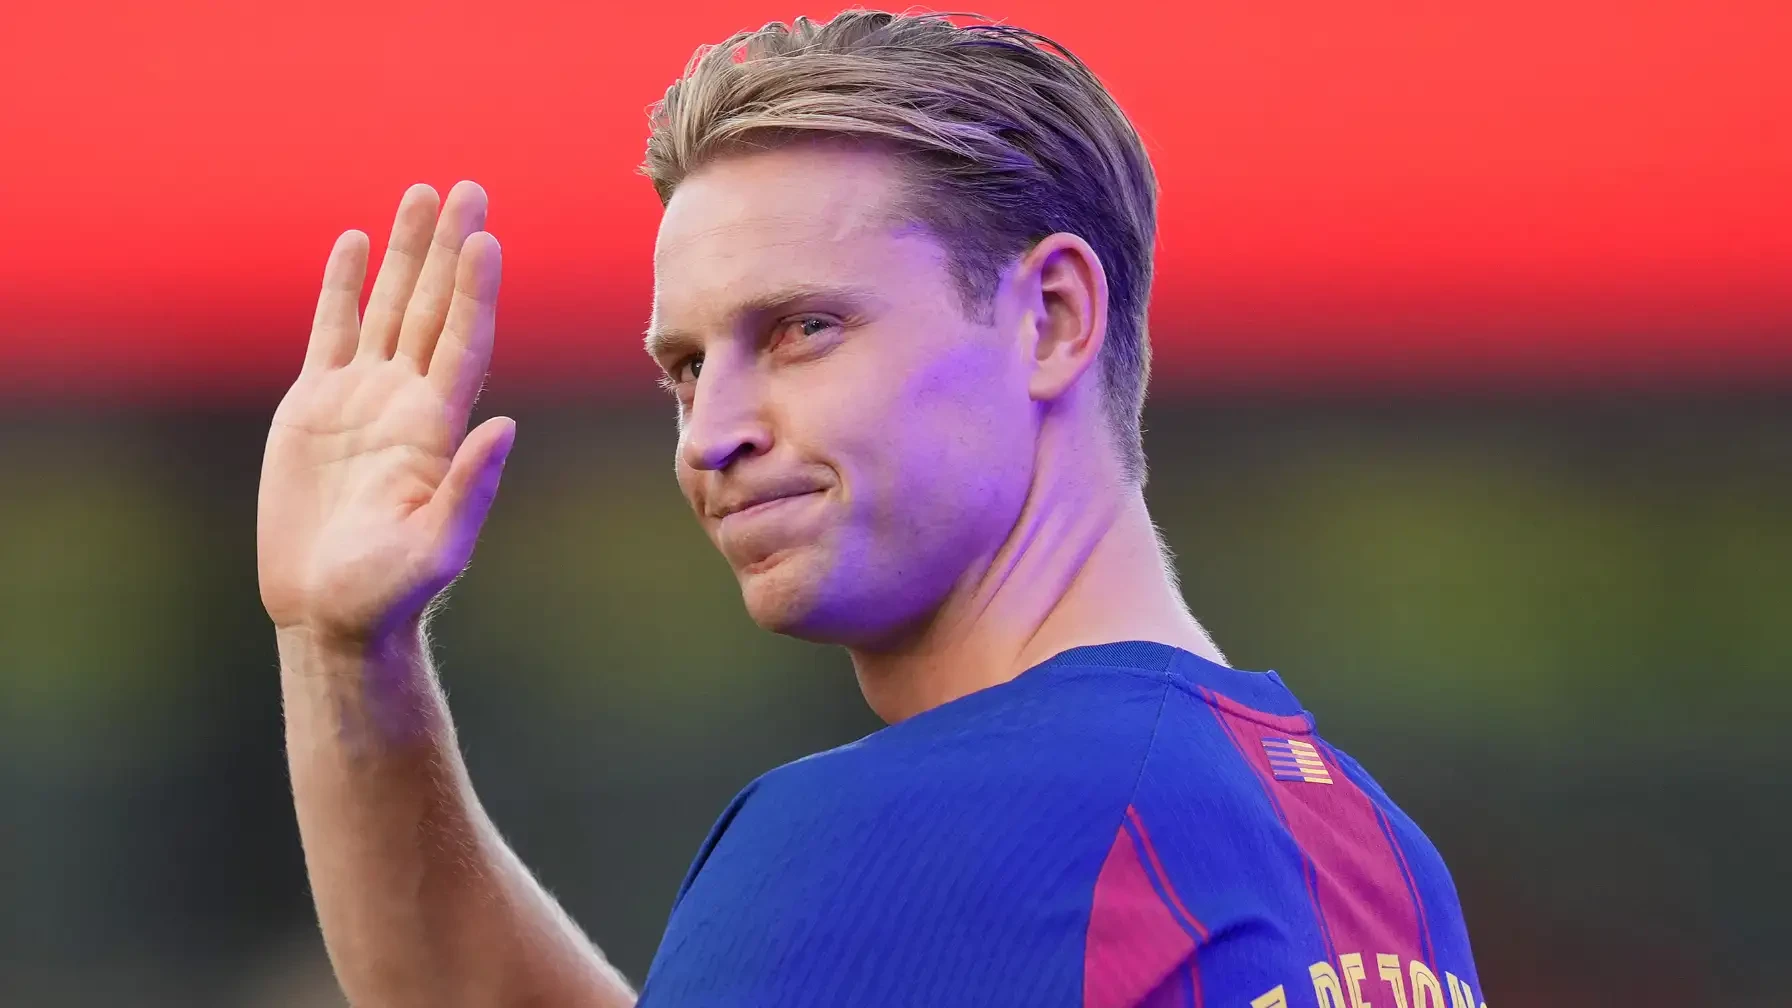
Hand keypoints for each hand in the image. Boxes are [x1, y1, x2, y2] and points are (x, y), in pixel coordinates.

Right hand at [258, 181, 512, 645]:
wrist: (330, 611)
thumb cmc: (389, 592)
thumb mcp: (438, 545)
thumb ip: (470, 486)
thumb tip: (505, 427)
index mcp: (439, 426)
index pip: (463, 341)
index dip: (475, 290)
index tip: (486, 240)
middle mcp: (407, 400)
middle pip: (434, 307)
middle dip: (449, 248)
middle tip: (468, 188)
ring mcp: (363, 397)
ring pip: (388, 306)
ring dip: (404, 252)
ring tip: (421, 193)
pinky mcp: (315, 406)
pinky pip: (332, 330)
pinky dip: (342, 287)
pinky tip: (355, 242)